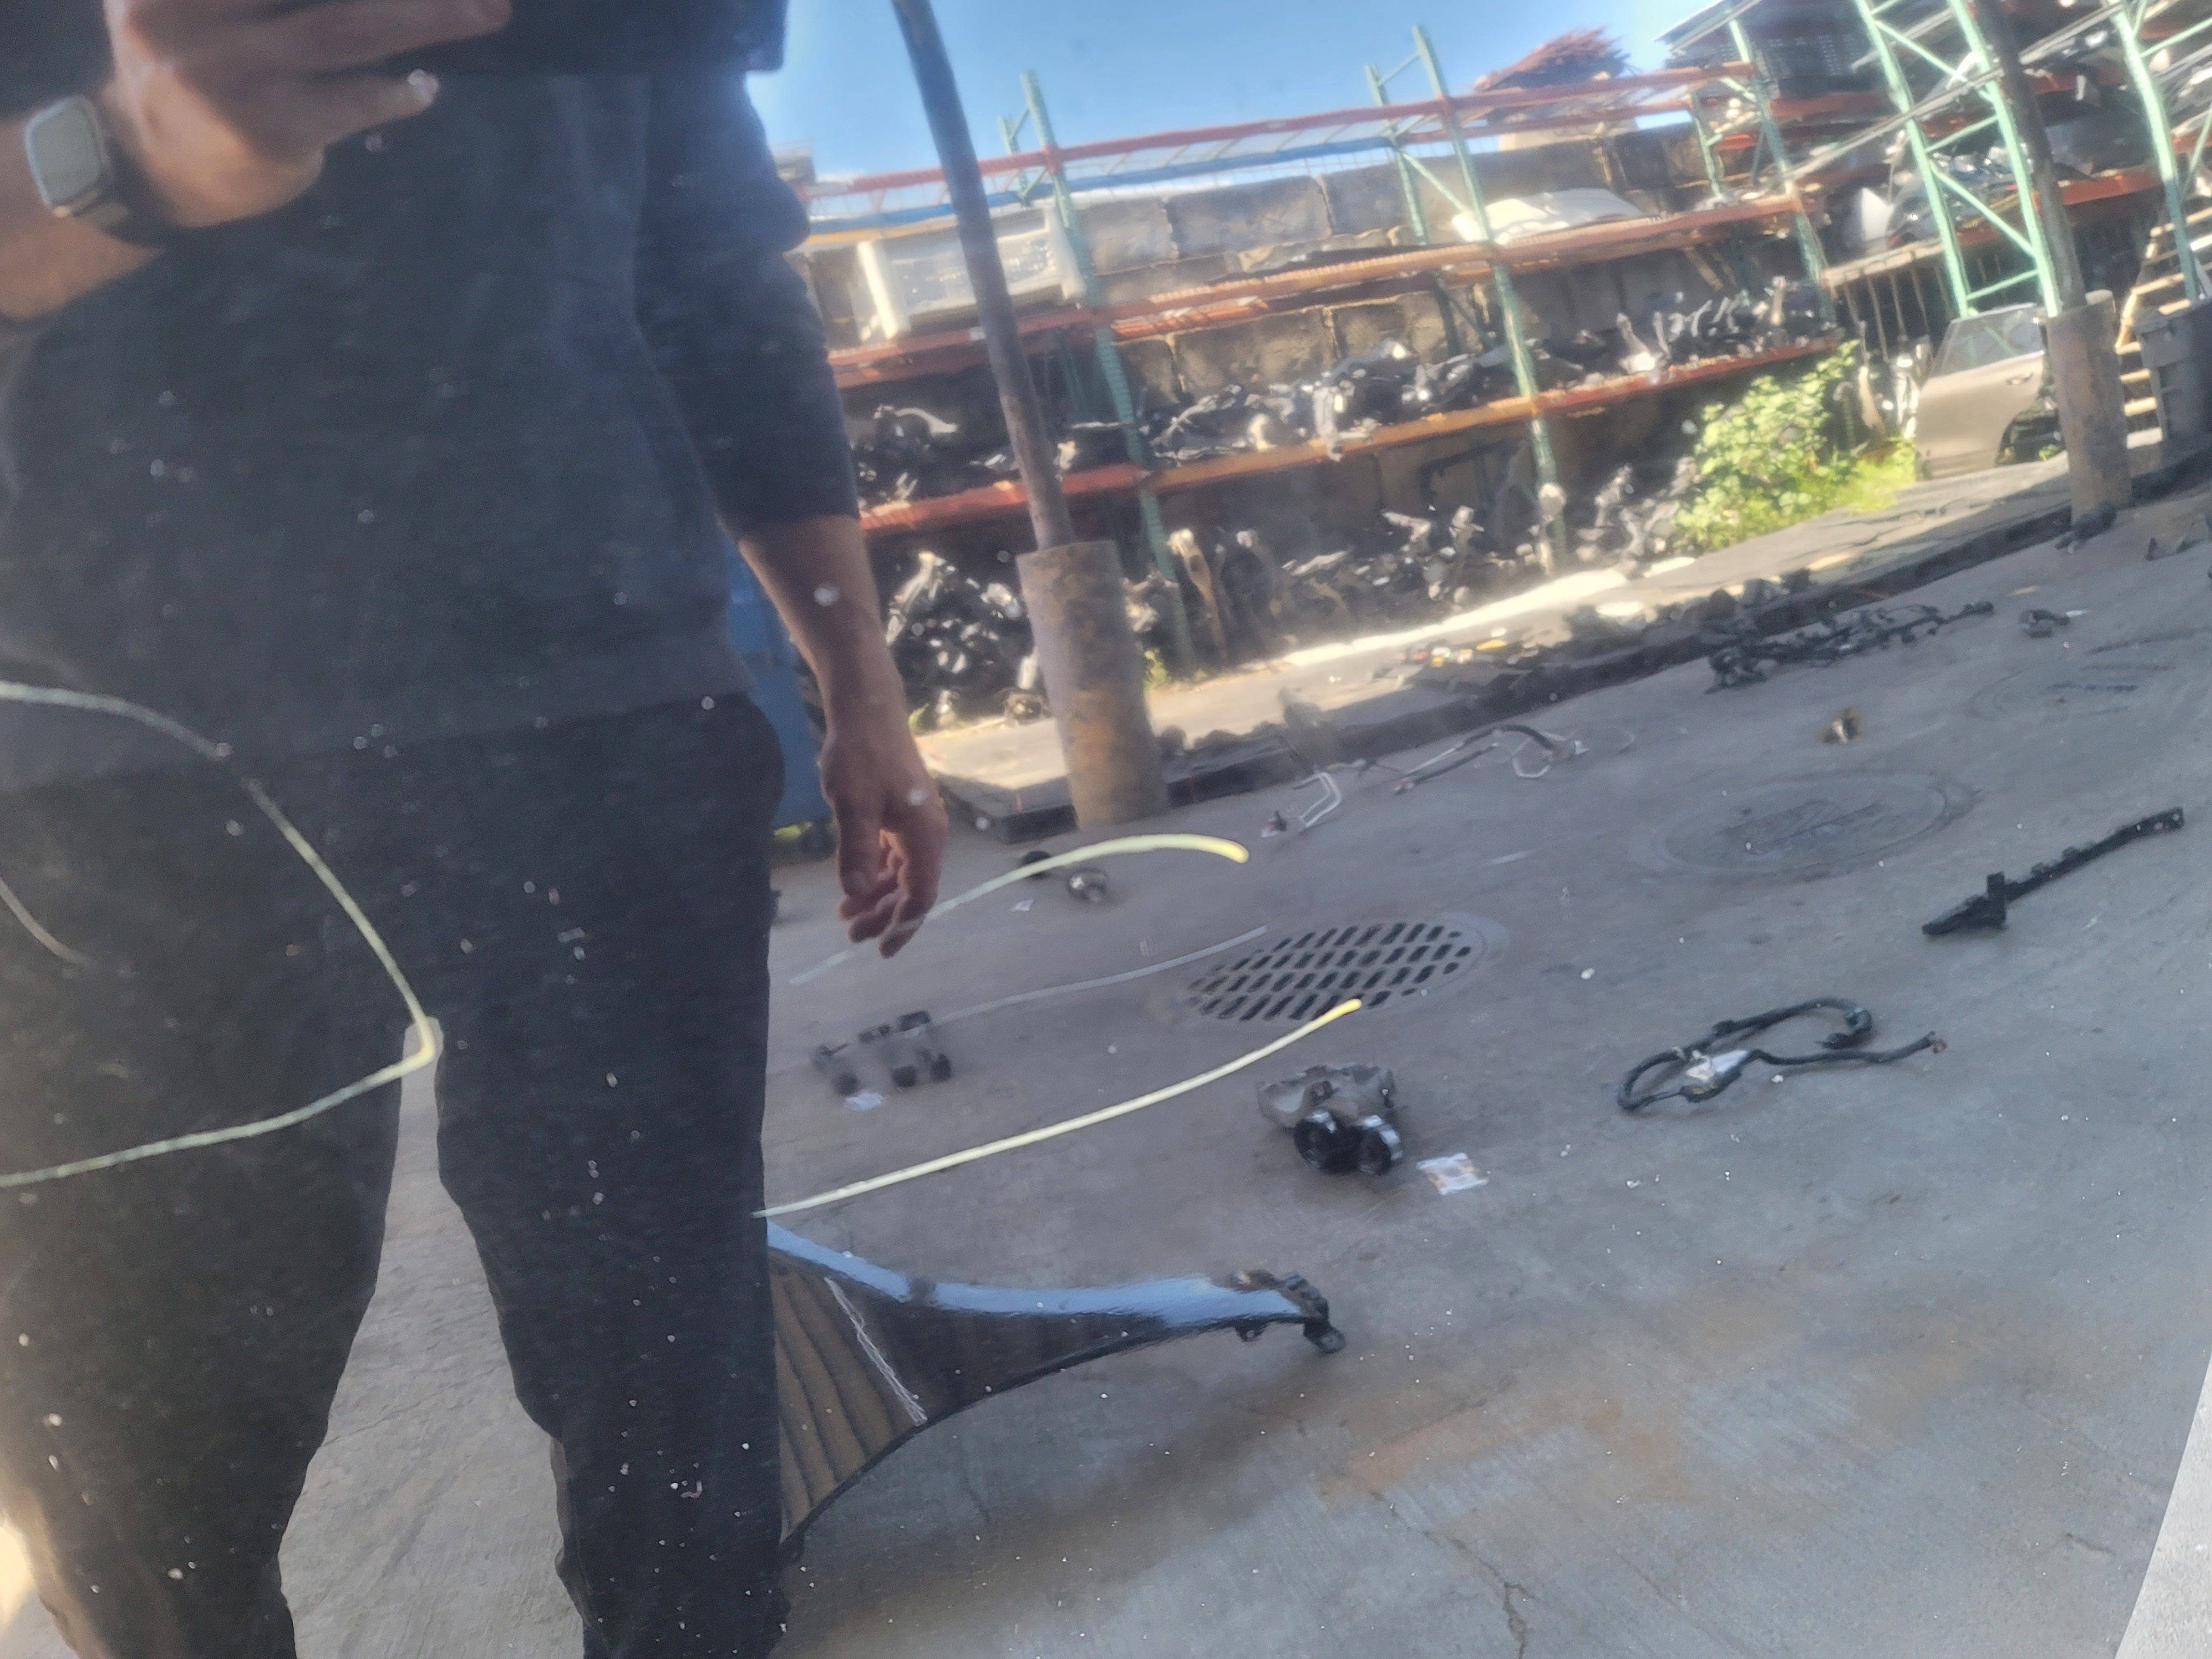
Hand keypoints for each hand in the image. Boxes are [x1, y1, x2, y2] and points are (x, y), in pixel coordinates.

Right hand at [100, 0, 511, 228]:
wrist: (148, 167)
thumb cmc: (189, 65)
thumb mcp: (193, 4)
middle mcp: (190, 14)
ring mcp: (232, 74)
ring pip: (351, 29)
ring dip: (430, 18)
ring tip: (485, 12)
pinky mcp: (271, 129)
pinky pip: (357, 99)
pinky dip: (401, 90)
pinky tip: (423, 87)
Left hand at [822, 690, 946, 958]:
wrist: (867, 709)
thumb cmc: (861, 754)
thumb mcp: (853, 804)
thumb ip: (856, 850)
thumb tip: (855, 892)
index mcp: (924, 836)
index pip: (920, 895)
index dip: (902, 925)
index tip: (881, 950)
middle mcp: (927, 834)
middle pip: (911, 889)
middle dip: (884, 916)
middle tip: (850, 934)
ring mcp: (914, 823)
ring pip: (901, 874)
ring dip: (876, 896)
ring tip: (845, 913)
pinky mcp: (899, 813)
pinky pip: (892, 856)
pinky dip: (875, 873)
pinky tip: (854, 882)